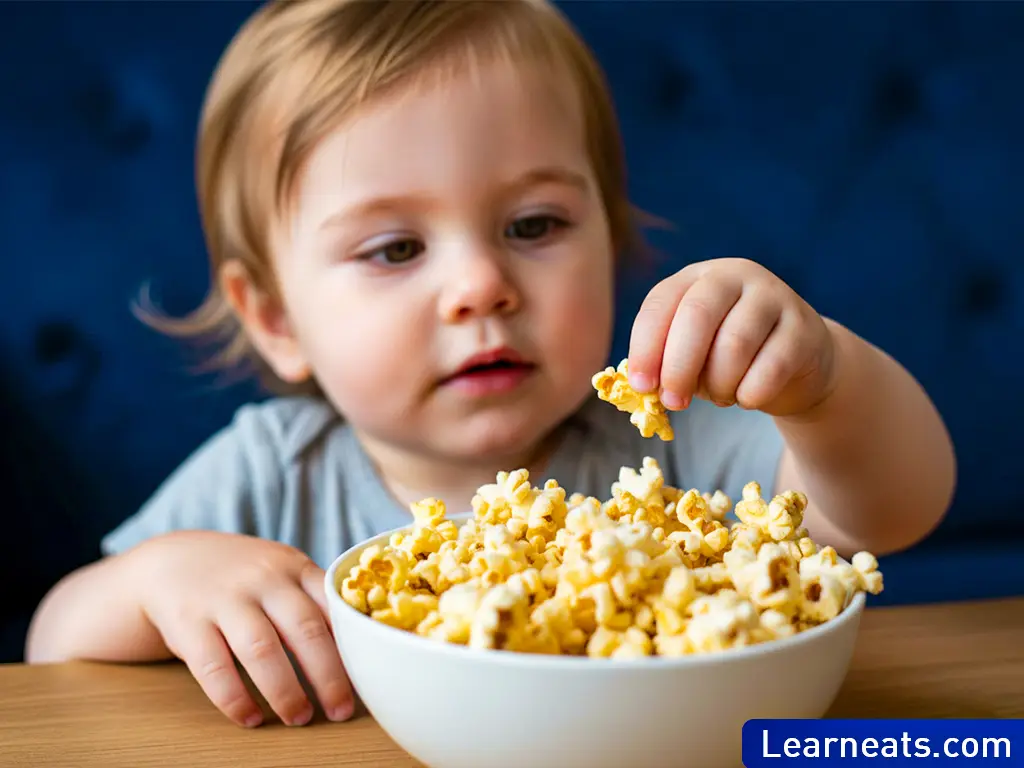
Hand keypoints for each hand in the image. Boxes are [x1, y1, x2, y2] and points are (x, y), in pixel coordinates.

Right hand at [128, 531, 351, 726]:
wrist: (167, 562)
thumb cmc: (241, 577)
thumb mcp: (280, 572)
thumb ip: (314, 599)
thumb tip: (362, 648)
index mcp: (293, 566)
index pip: (333, 603)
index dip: (354, 642)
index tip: (370, 675)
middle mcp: (262, 578)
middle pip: (304, 628)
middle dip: (327, 675)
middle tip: (340, 710)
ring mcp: (223, 598)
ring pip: (261, 649)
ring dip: (284, 691)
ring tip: (300, 718)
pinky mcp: (188, 622)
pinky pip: (214, 668)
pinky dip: (235, 698)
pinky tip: (251, 718)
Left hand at [627, 258, 837, 416]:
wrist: (797, 362)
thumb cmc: (729, 357)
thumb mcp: (693, 353)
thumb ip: (666, 363)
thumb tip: (644, 388)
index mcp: (697, 277)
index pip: (661, 303)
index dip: (646, 347)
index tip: (642, 386)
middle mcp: (735, 275)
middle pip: (697, 315)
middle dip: (678, 366)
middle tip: (674, 402)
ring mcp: (774, 296)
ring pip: (734, 344)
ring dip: (719, 384)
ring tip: (720, 396)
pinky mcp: (804, 327)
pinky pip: (771, 367)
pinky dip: (750, 393)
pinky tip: (747, 397)